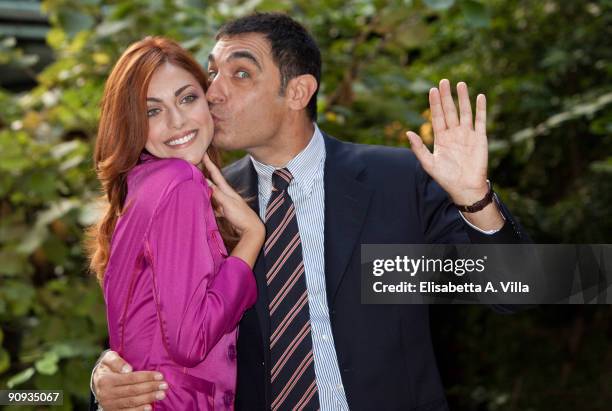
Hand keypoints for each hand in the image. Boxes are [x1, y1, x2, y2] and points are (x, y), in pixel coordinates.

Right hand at [93, 351, 166, 410]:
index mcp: (105, 379)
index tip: (160, 375)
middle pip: (133, 391)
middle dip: (151, 388)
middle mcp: (106, 394)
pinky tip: (149, 407)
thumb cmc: (108, 366)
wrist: (97, 381)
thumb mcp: (109, 358)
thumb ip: (116, 361)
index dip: (146, 377)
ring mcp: (108, 404)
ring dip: (148, 398)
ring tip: (161, 394)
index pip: (130, 378)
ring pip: (132, 402)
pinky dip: (139, 410)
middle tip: (164, 385)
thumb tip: (128, 369)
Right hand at [203, 153, 263, 236]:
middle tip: (197, 163)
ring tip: (196, 180)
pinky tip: (203, 201)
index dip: (209, 163)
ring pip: (212, 191)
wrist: (252, 229)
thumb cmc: (241, 216)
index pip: (216, 174)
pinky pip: (213, 203)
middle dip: (206, 172)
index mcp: (227, 190)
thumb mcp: (228, 203)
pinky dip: (207, 200)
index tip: (203, 152)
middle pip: (213, 181)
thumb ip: (217, 193)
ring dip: (205, 186)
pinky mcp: (225, 211)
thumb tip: (206, 182)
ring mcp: (226, 202)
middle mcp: (226, 194)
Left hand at [406, 79, 488, 204]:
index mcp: (441, 138)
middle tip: (444, 81)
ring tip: (460, 84)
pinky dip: (480, 109)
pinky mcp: (480, 138)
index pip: (437, 116)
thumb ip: (418, 148)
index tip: (432, 90)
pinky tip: (479, 96)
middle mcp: (454, 134)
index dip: (435, 103)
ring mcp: (467, 135)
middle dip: (446, 96)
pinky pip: (480, 121)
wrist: (465, 188)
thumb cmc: (446, 178)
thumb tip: (407, 132)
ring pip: (464, 112)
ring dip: (463, 98)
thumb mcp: (429, 164)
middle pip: (450, 111)